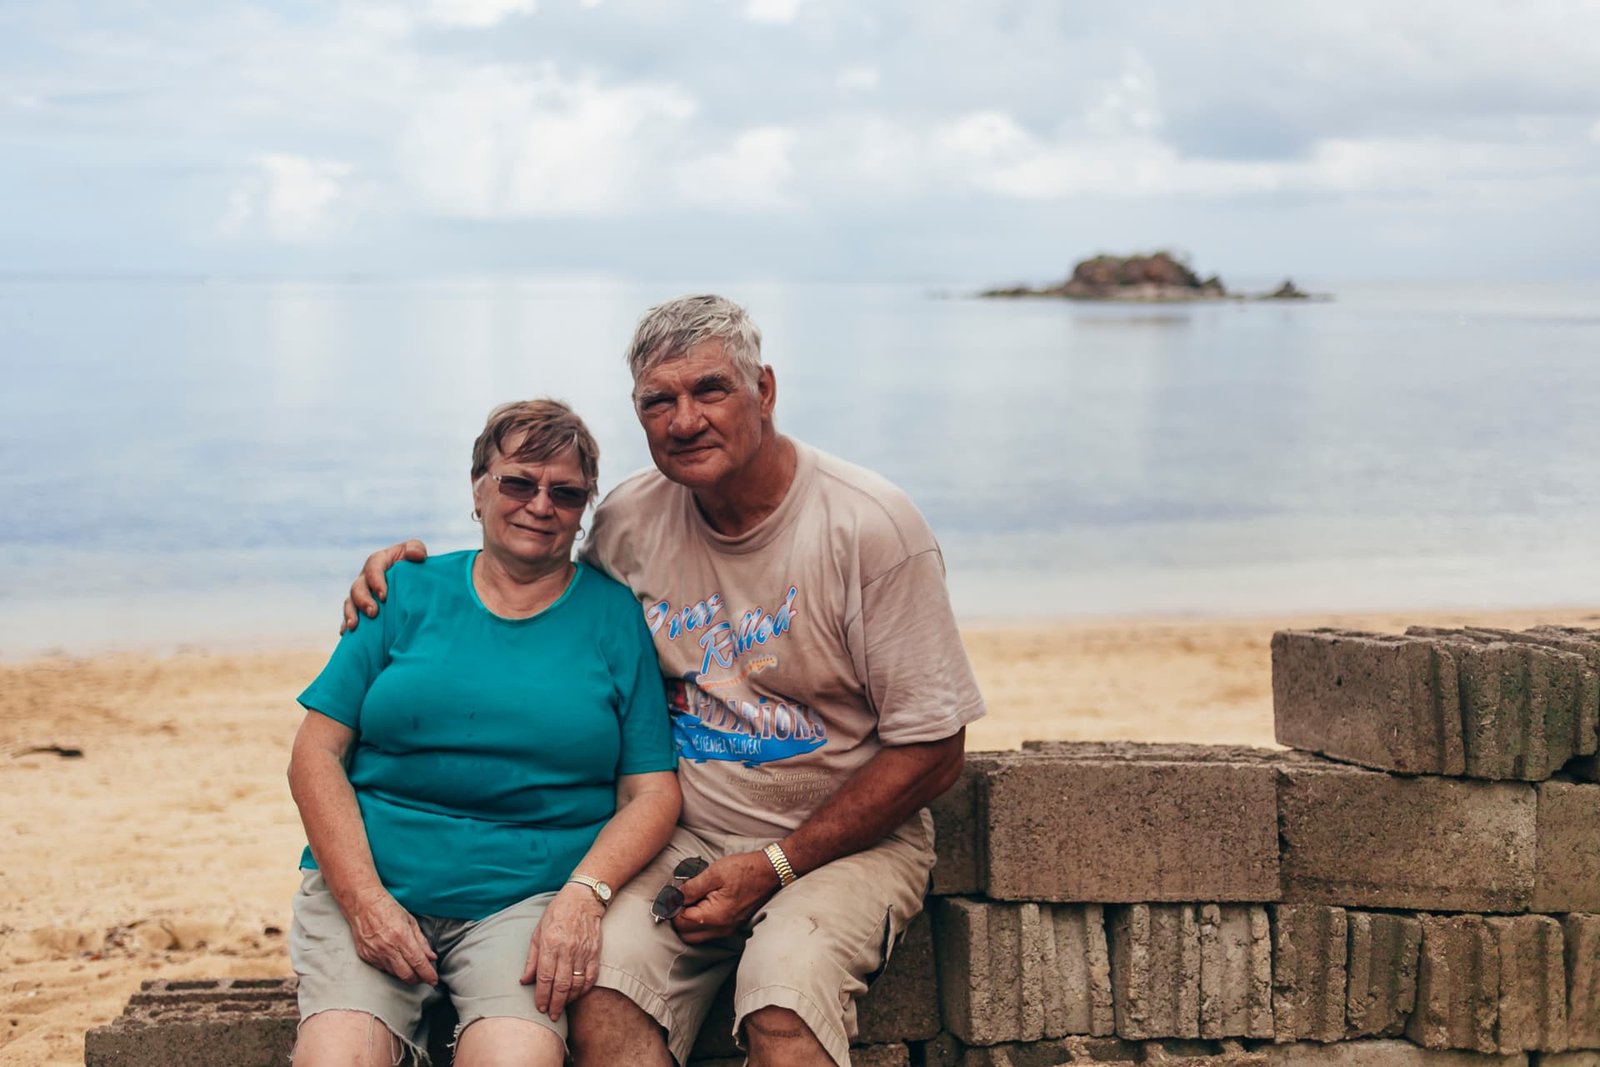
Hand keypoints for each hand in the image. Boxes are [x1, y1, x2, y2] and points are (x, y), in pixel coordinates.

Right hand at [341, 540, 427, 632]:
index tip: (384, 596)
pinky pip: (348, 616)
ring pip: (349, 603)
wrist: (411, 579)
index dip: (376, 582)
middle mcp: (365, 578)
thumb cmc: (413, 562)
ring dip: (350, 614)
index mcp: (377, 562)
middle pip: (357, 588)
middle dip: (363, 601)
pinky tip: (346, 634)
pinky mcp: (359, 608)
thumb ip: (416, 548)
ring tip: (354, 626)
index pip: (373, 569)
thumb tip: (416, 556)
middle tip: (373, 613)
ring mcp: (361, 594)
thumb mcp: (415, 550)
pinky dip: (346, 624)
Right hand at [345, 886, 437, 984]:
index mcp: (402, 937)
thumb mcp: (410, 921)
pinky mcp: (366, 957)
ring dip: (405, 973)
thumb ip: (422, 941)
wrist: (362, 904)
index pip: (418, 963)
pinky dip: (392, 967)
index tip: (434, 980)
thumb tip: (431, 957)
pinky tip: (395, 960)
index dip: (428, 975)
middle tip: (424, 977)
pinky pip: (382, 968)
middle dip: (418, 979)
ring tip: (411, 966)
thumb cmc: (387, 908)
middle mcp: (388, 948)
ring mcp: (375, 954)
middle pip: (406, 975)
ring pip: (394, 974)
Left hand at [521, 883, 604, 1020]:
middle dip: (555, 1004)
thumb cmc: (557, 913)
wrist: (583, 898)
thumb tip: (524, 981)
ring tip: (562, 1007)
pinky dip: (584, 989)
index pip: (545, 977)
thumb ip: (532, 958)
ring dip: (569, 1000)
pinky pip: (591, 977)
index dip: (541, 996)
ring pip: (577, 984)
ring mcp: (583, 952)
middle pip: (561, 985)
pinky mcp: (595, 952)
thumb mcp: (538, 932)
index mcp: (550, 944)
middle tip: (551, 1015)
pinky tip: (577, 995)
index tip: (539, 1007)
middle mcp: (567, 950)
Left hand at [672, 850, 779, 943]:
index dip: (672, 908)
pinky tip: (703, 903)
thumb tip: (674, 897)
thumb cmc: (745, 870)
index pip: (680, 922)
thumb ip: (692, 887)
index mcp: (714, 916)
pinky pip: (708, 932)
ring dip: (689, 922)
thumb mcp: (714, 873)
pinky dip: (700, 923)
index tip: (672, 894)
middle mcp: (720, 928)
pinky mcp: (732, 925)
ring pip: (697, 936)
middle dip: (678, 918)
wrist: (770, 872)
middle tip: (680, 898)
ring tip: (692, 900)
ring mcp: (727, 929)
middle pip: (686, 935)